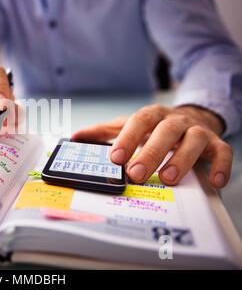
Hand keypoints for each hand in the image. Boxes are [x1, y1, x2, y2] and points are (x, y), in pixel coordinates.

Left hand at [72, 104, 232, 187]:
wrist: (191, 119)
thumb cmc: (155, 128)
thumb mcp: (129, 126)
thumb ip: (104, 132)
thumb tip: (75, 137)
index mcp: (153, 115)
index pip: (139, 121)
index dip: (128, 138)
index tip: (116, 158)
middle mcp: (176, 121)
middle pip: (165, 131)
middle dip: (151, 152)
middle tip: (136, 173)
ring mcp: (197, 131)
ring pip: (194, 141)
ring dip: (181, 159)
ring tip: (168, 178)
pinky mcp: (216, 143)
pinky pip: (223, 153)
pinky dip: (221, 166)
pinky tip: (214, 182)